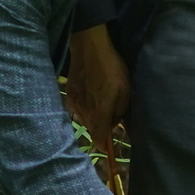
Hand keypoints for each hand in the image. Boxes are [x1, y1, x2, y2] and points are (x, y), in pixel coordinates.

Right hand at [66, 23, 129, 147]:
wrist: (89, 48)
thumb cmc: (112, 68)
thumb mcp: (126, 90)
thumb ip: (121, 111)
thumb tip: (116, 122)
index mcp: (99, 113)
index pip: (99, 139)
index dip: (105, 146)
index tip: (109, 146)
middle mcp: (83, 112)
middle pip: (92, 130)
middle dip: (101, 128)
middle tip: (112, 116)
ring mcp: (74, 103)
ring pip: (84, 119)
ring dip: (93, 117)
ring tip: (102, 102)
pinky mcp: (69, 94)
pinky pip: (78, 108)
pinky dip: (86, 107)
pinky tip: (92, 95)